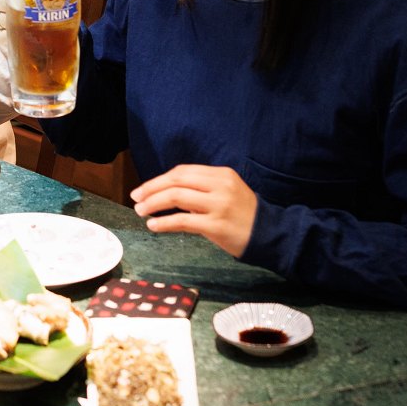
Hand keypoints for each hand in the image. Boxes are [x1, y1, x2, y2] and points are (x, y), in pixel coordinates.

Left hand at [130, 164, 258, 257]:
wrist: (270, 234)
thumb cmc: (243, 214)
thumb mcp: (225, 192)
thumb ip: (201, 188)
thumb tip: (167, 192)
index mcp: (221, 174)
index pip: (182, 171)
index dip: (159, 179)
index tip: (143, 189)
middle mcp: (220, 185)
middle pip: (176, 180)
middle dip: (151, 188)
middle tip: (136, 198)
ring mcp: (218, 205)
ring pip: (176, 197)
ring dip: (153, 203)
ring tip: (140, 211)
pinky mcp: (216, 225)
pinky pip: (183, 221)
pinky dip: (164, 222)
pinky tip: (153, 225)